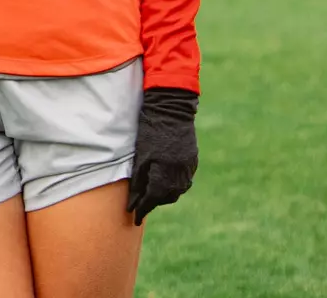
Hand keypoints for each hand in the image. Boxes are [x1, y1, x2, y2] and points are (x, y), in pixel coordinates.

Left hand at [128, 87, 197, 223]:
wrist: (171, 108)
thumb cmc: (150, 129)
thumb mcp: (140, 155)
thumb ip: (138, 179)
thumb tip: (134, 200)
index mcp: (165, 173)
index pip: (153, 199)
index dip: (142, 209)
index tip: (134, 217)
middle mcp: (180, 175)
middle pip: (166, 197)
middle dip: (153, 203)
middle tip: (140, 206)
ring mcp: (189, 168)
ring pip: (177, 191)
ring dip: (164, 195)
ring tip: (151, 196)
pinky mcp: (193, 161)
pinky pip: (184, 180)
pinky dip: (173, 185)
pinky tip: (165, 183)